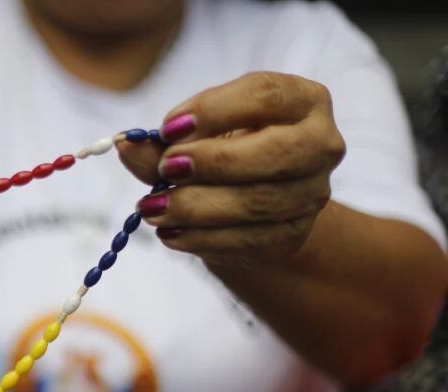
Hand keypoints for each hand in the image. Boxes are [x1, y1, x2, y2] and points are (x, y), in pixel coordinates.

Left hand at [117, 71, 345, 269]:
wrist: (251, 208)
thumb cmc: (223, 154)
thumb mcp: (195, 138)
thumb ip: (163, 142)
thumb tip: (126, 145)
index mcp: (304, 101)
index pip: (267, 95)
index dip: (216, 109)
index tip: (168, 127)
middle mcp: (321, 145)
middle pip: (274, 152)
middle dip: (213, 161)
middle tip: (165, 168)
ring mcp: (311, 195)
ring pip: (255, 203)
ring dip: (196, 206)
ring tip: (151, 207)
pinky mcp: (292, 236)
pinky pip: (245, 240)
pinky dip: (201, 238)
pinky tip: (169, 233)